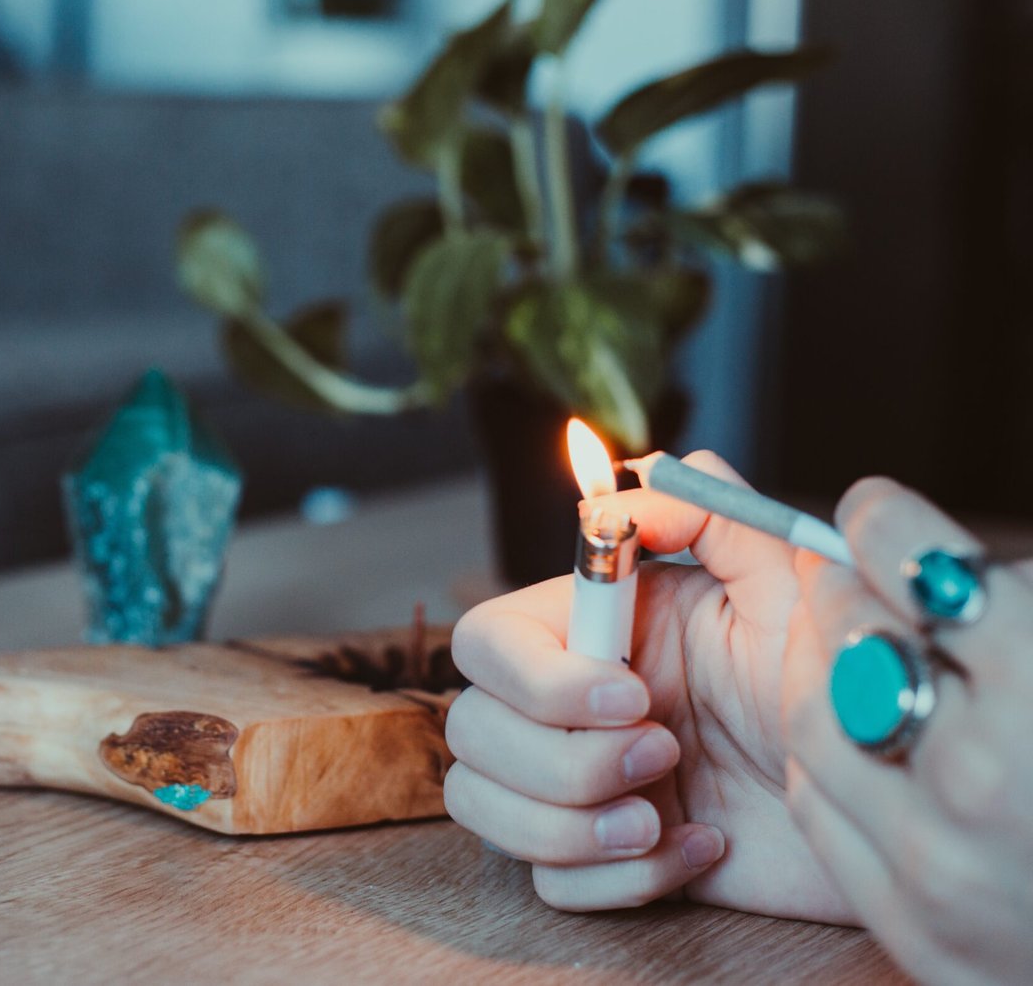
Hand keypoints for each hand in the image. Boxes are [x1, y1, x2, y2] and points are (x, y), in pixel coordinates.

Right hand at [445, 452, 850, 918]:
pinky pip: (547, 882)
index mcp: (591, 633)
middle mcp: (568, 705)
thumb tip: (627, 479)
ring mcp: (576, 784)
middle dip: (560, 762)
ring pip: (482, 806)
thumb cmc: (841, 681)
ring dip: (566, 825)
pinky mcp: (601, 859)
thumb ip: (706, 514)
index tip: (633, 698)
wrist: (889, 793)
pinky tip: (699, 850)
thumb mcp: (787, 583)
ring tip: (656, 819)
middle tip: (662, 759)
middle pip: (472, 731)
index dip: (538, 680)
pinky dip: (616, 879)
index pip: (484, 641)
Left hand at [783, 479, 1032, 984]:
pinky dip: (829, 757)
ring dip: (820, 670)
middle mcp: (983, 781)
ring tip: (850, 654)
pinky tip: (860, 736)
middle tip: (847, 574)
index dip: (884, 524)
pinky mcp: (913, 924)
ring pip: (814, 716)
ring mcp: (940, 863)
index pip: (917, 563)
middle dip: (846, 591)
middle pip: (855, 637)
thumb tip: (937, 559)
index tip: (872, 515)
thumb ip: (1015, 608)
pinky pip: (819, 803)